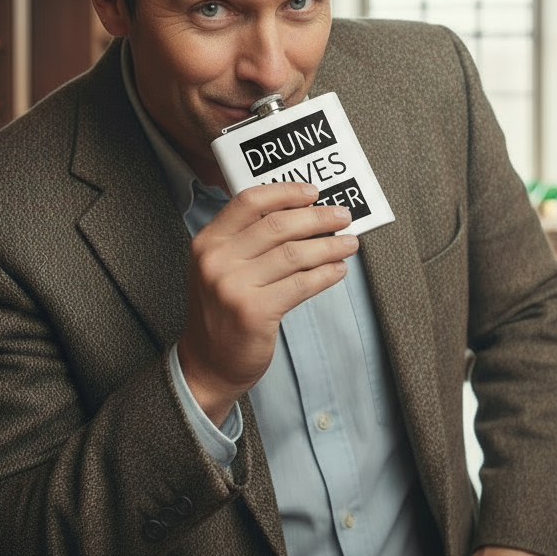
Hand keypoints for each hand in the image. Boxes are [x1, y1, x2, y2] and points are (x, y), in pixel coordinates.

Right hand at [178, 181, 357, 423]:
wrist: (207, 363)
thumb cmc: (222, 311)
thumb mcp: (220, 267)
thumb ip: (248, 240)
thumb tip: (302, 215)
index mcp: (208, 241)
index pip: (249, 202)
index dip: (285, 192)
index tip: (312, 192)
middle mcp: (216, 260)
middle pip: (277, 225)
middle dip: (318, 217)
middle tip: (342, 216)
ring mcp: (233, 286)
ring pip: (294, 254)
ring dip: (329, 246)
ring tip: (349, 243)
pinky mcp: (253, 312)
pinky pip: (300, 285)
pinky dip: (325, 275)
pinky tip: (338, 270)